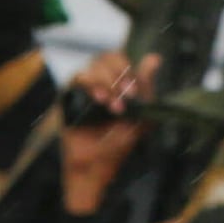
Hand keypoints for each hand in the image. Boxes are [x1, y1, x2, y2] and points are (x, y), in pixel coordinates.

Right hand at [58, 55, 153, 214]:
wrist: (97, 166)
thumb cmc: (118, 144)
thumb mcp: (141, 115)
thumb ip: (146, 87)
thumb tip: (155, 57)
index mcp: (115, 82)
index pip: (119, 59)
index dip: (128, 69)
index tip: (134, 91)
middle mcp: (98, 80)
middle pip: (106, 56)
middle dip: (119, 75)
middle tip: (127, 97)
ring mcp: (83, 87)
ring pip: (93, 65)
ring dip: (108, 82)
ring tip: (113, 106)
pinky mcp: (69, 96)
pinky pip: (79, 77)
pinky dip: (92, 85)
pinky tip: (100, 100)